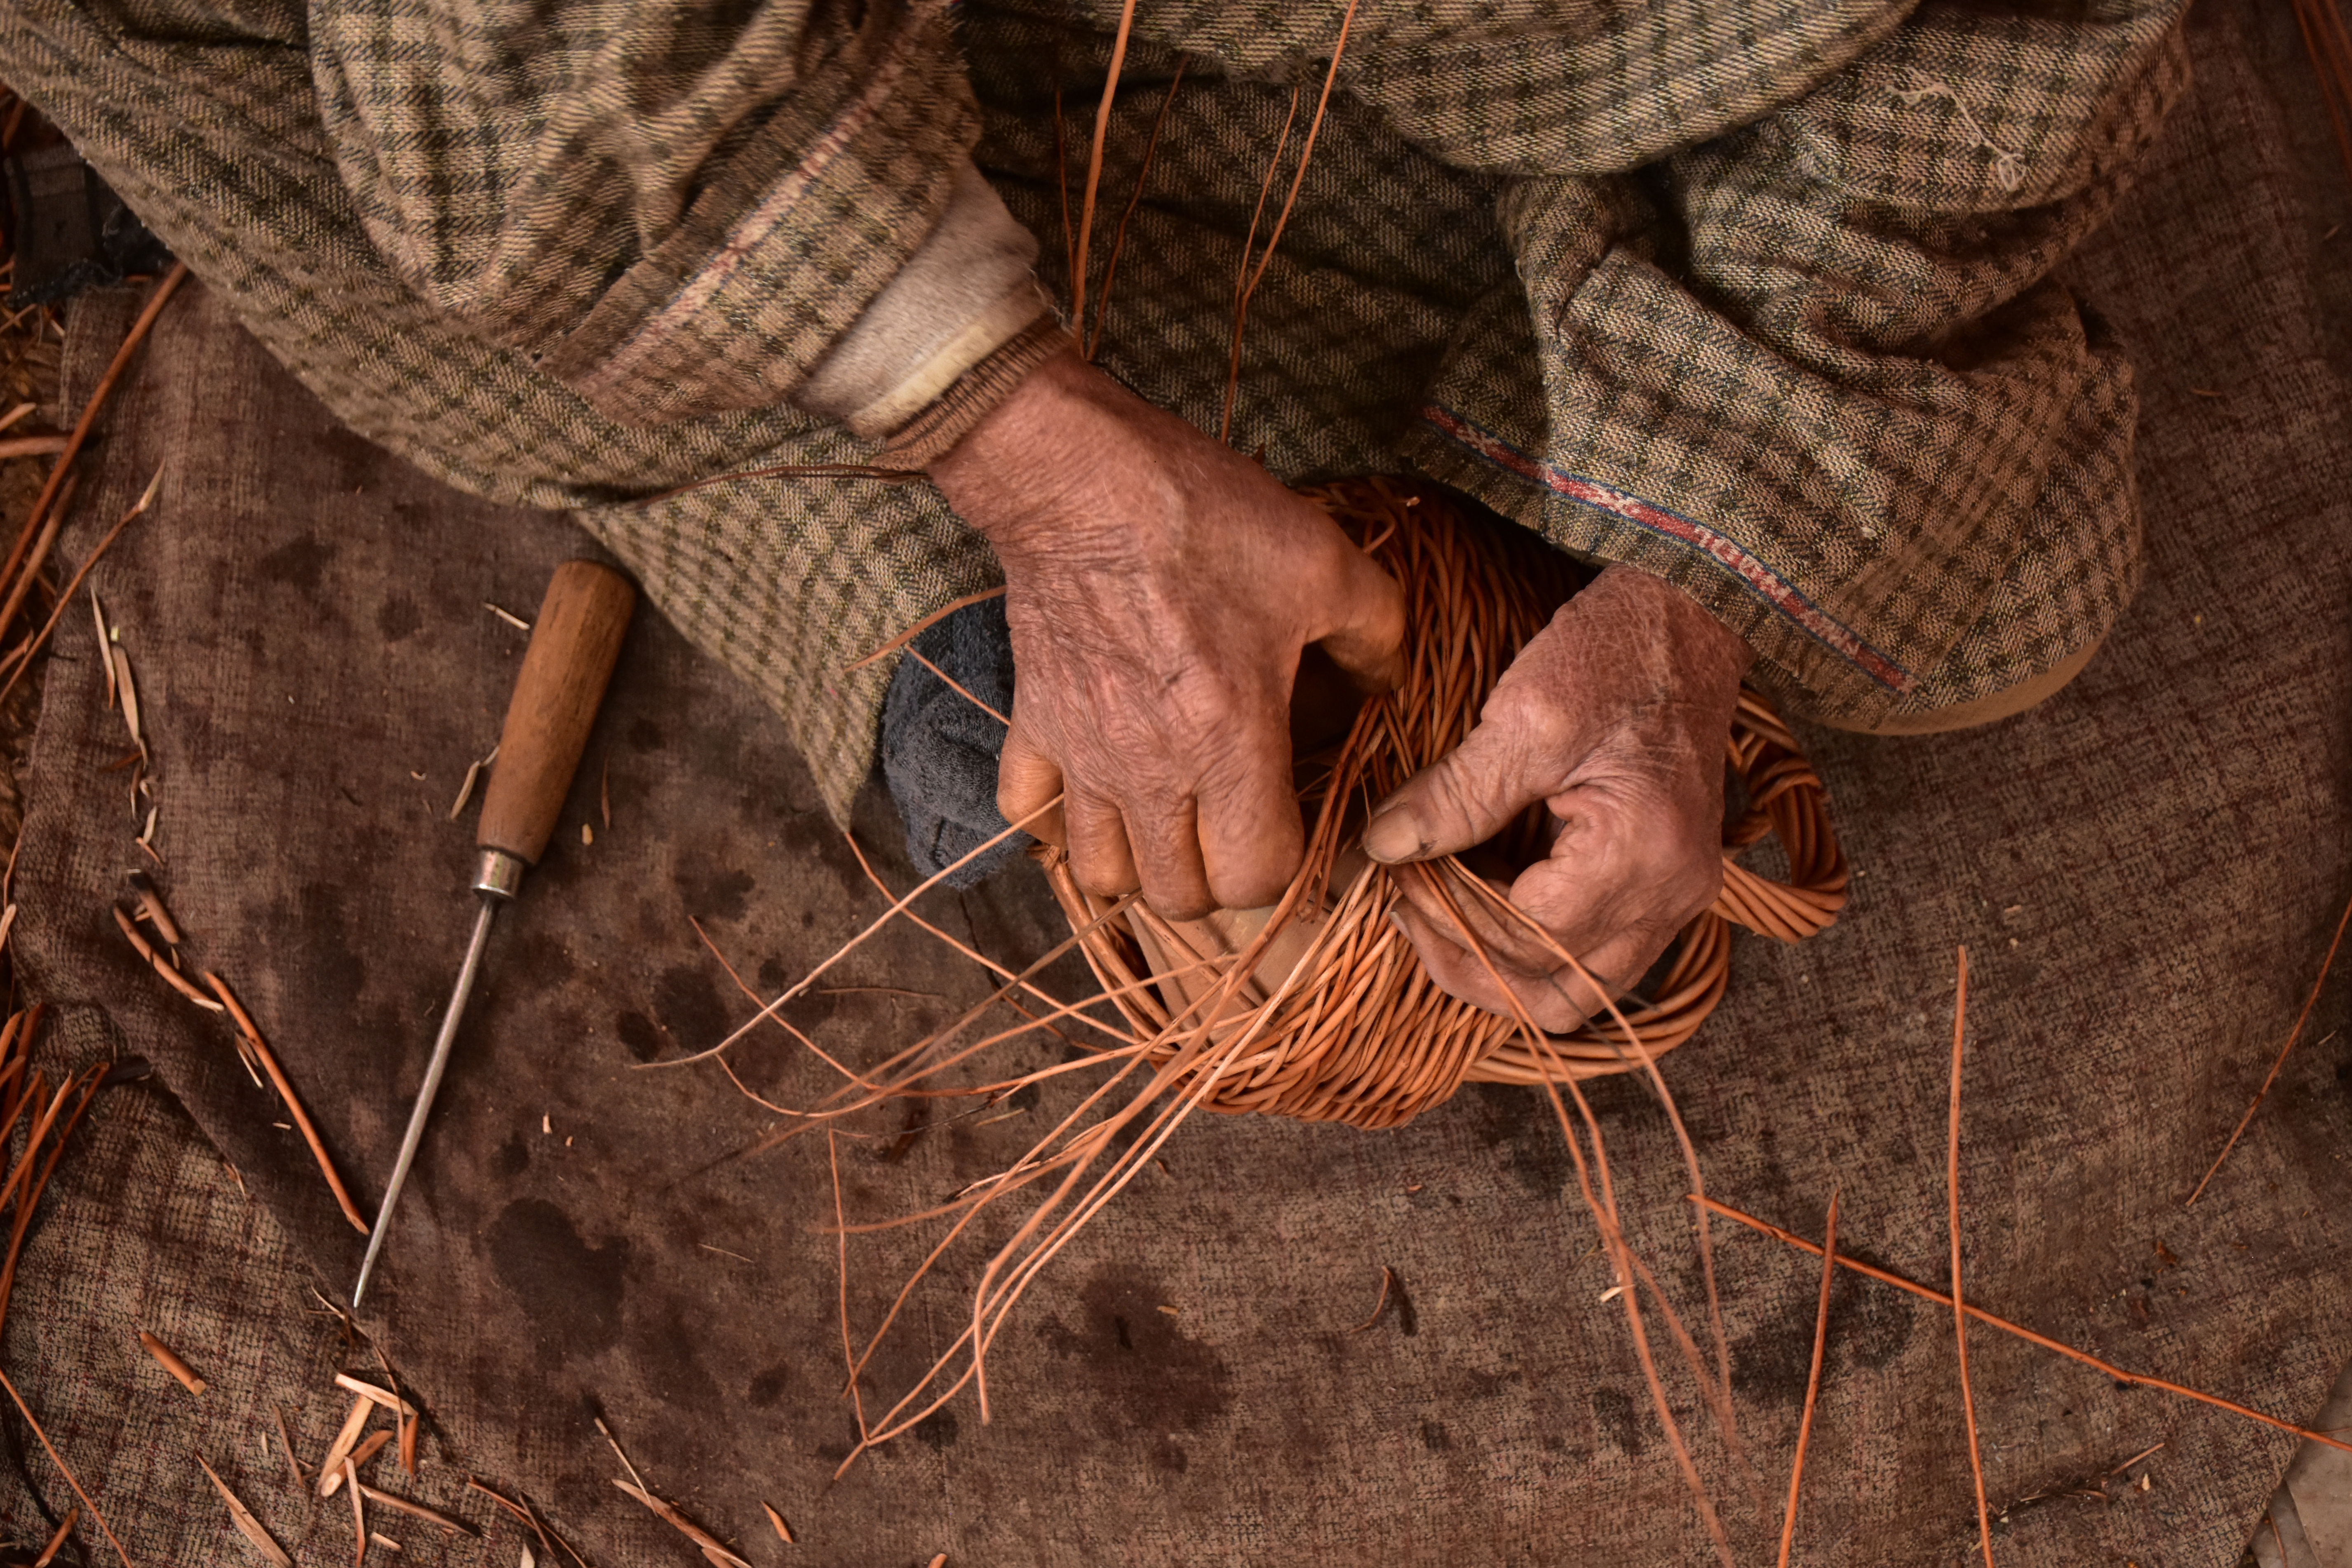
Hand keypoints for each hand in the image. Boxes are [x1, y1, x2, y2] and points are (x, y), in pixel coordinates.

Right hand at [927, 352, 1403, 918]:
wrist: (1081, 478)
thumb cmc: (1204, 519)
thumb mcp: (1325, 564)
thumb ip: (1377, 634)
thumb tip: (1390, 681)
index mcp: (1230, 744)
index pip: (1256, 877)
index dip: (1287, 869)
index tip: (1296, 828)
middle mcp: (1150, 771)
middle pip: (1179, 895)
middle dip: (1217, 879)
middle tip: (1237, 828)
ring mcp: (1082, 755)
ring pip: (1101, 874)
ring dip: (1141, 865)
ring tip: (1170, 825)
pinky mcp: (1031, 724)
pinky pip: (1026, 813)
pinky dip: (1056, 822)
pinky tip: (1090, 794)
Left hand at [1362, 567, 1750, 1031]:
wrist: (1686, 621)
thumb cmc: (1614, 656)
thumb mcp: (1525, 718)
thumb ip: (1454, 795)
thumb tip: (1380, 847)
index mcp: (1642, 854)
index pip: (1529, 938)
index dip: (1452, 920)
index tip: (1396, 877)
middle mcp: (1672, 895)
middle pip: (1556, 993)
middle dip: (1469, 964)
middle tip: (1406, 910)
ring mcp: (1677, 898)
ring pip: (1577, 990)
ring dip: (1498, 966)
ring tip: (1436, 910)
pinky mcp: (1664, 886)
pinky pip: (1594, 954)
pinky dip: (1530, 944)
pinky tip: (1481, 896)